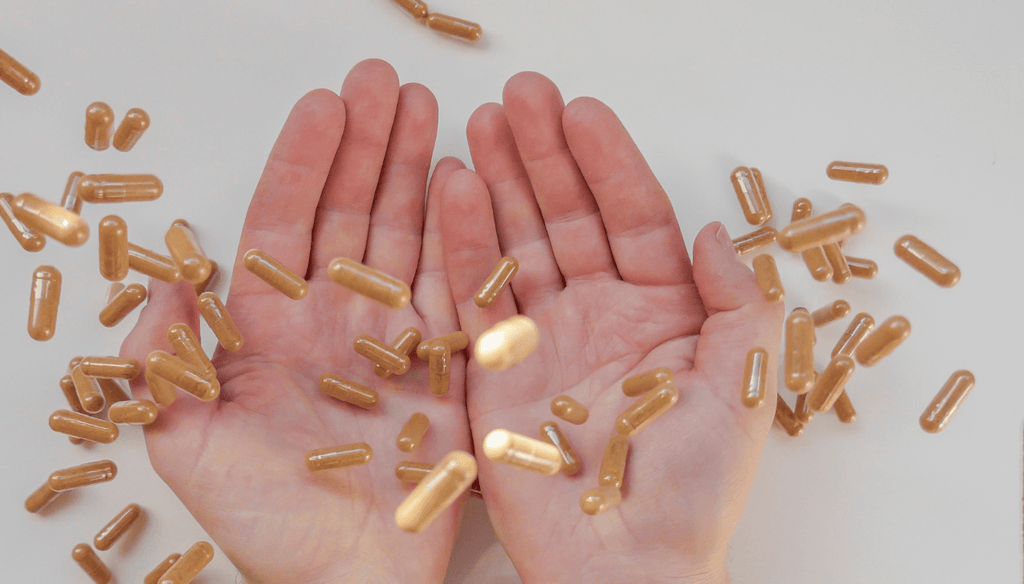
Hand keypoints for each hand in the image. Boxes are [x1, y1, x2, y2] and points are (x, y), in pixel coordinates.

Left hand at [122, 60, 471, 583]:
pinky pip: (452, 286)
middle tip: (387, 84)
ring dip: (415, 171)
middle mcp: (334, 321)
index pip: (286, 223)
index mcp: (272, 329)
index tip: (326, 104)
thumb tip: (166, 280)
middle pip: (350, 212)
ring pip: (403, 235)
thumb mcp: (189, 441)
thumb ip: (170, 357)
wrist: (353, 578)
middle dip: (368, 144)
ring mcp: (393, 337)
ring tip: (431, 112)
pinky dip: (460, 236)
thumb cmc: (269, 521)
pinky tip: (463, 185)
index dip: (305, 161)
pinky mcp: (444, 362)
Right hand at [439, 73, 783, 583]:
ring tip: (476, 126)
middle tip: (519, 97)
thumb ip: (738, 300)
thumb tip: (716, 231)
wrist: (624, 568)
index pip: (632, 217)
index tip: (581, 110)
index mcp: (663, 312)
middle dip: (543, 155)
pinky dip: (461, 244)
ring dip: (498, 183)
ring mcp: (545, 340)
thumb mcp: (741, 383)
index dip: (607, 161)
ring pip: (518, 244)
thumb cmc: (689, 487)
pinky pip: (476, 296)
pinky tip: (451, 191)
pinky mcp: (495, 370)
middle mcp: (600, 315)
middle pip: (569, 217)